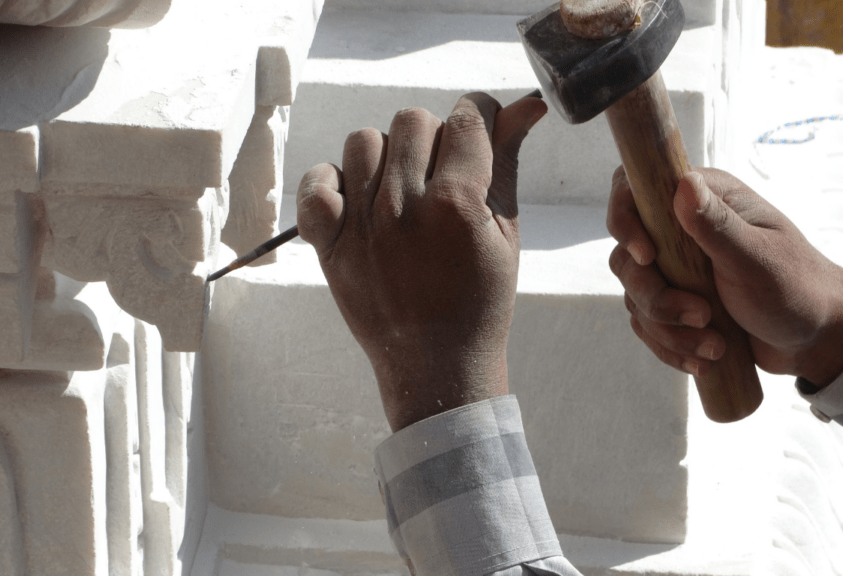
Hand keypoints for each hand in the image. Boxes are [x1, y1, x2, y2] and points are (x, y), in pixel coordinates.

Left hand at [297, 93, 546, 430]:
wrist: (437, 366)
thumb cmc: (481, 300)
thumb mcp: (505, 233)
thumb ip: (507, 163)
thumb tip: (525, 105)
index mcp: (457, 206)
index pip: (465, 119)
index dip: (478, 113)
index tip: (480, 125)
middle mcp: (404, 209)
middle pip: (413, 120)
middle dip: (435, 136)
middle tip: (443, 172)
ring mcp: (361, 226)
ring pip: (365, 141)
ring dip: (388, 155)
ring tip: (402, 189)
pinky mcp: (329, 245)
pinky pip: (317, 180)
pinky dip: (333, 181)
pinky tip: (358, 200)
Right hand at [607, 167, 842, 385]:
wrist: (814, 339)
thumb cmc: (797, 288)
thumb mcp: (757, 257)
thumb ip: (717, 224)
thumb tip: (683, 184)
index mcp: (703, 199)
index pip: (636, 190)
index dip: (626, 221)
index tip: (647, 257)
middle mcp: (681, 229)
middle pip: (628, 258)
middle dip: (657, 298)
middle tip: (702, 316)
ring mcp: (675, 269)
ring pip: (636, 297)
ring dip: (669, 330)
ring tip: (715, 347)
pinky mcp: (675, 303)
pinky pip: (648, 325)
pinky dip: (670, 347)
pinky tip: (703, 360)